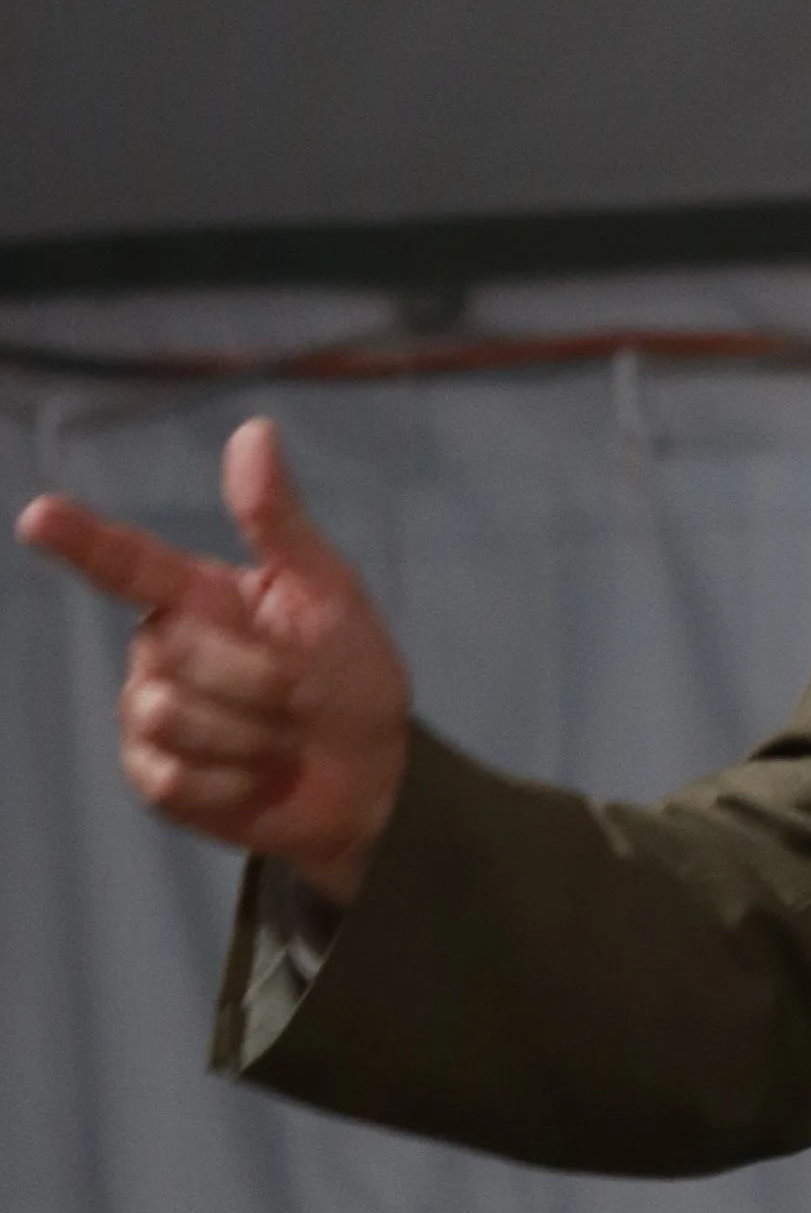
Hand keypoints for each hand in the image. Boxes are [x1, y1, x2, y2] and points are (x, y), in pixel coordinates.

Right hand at [17, 415, 411, 901]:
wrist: (371, 776)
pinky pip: (175, 777)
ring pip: (171, 715)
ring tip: (281, 738)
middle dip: (258, 680)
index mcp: (195, 596)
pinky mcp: (153, 775)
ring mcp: (149, 713)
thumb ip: (279, 523)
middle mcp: (158, 647)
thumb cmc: (349, 677)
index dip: (80, 538)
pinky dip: (234, 783)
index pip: (125, 561)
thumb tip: (255, 429)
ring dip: (251, 735)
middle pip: (176, 651)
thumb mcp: (329, 596)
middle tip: (300, 696)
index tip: (38, 518)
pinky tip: (259, 777)